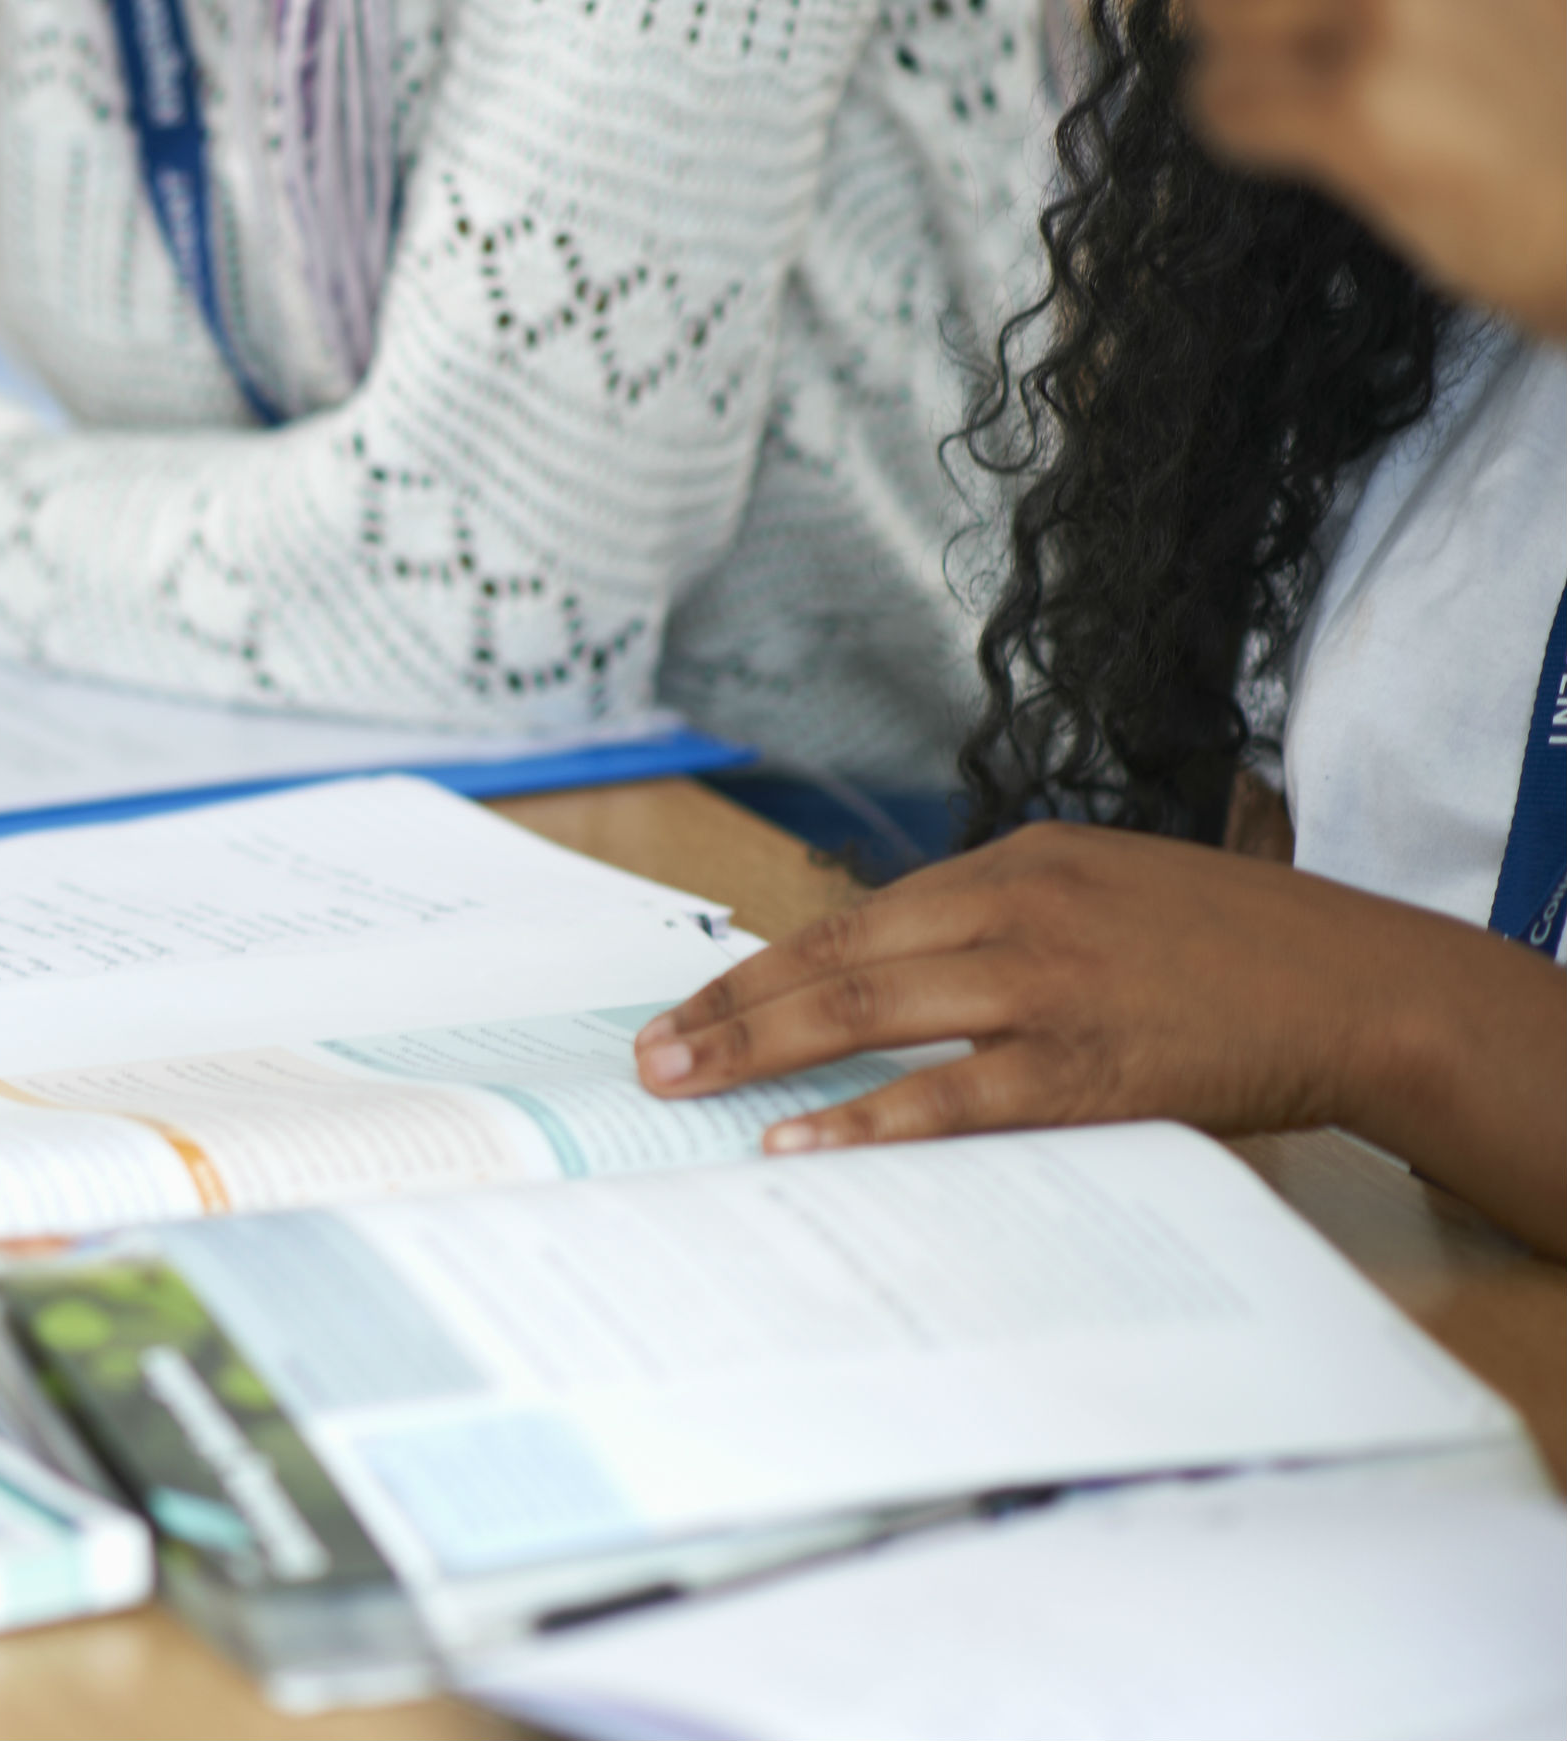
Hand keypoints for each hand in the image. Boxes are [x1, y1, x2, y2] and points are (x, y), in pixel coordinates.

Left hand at [629, 822, 1533, 1151]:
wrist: (1357, 985)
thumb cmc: (1226, 950)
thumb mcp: (1100, 896)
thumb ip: (997, 927)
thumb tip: (884, 980)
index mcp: (1013, 863)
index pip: (851, 919)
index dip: (759, 968)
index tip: (687, 1007)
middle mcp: (1015, 909)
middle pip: (835, 957)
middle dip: (728, 1009)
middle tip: (648, 1055)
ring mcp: (1047, 983)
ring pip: (870, 1011)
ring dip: (762, 1051)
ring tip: (684, 1085)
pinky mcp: (1087, 1061)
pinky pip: (952, 1093)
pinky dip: (868, 1119)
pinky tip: (799, 1142)